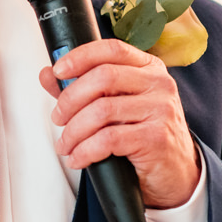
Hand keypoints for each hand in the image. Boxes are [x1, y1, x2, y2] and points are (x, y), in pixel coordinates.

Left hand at [41, 39, 199, 208]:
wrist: (175, 172)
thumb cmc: (143, 134)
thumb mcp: (117, 105)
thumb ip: (83, 88)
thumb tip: (47, 74)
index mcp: (149, 68)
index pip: (112, 49)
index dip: (80, 56)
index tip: (58, 71)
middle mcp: (159, 84)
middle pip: (103, 77)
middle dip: (70, 99)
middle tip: (58, 118)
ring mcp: (161, 110)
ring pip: (102, 111)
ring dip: (74, 130)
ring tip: (65, 144)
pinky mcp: (156, 138)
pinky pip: (108, 139)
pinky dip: (85, 150)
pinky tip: (78, 158)